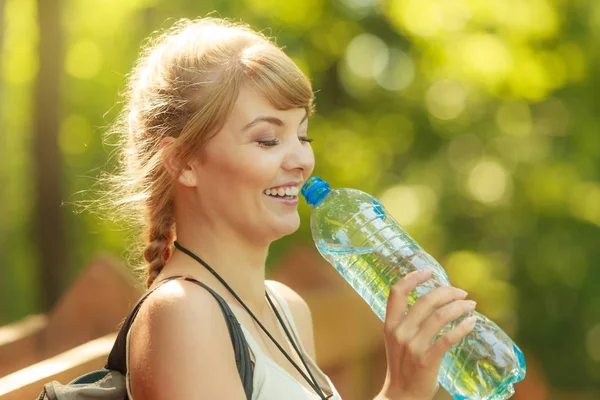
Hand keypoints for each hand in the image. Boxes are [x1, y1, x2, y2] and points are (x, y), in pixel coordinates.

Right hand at [376, 269, 476, 399]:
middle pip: (425, 301)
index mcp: (390, 324)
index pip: (397, 292)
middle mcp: (400, 332)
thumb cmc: (403, 365)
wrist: (401, 395)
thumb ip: (408, 321)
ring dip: (459, 307)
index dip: (412, 278)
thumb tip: (433, 300)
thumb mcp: (397, 339)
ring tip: (471, 305)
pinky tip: (472, 322)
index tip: (429, 271)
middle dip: (447, 292)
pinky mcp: (426, 360)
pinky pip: (448, 338)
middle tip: (462, 293)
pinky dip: (463, 327)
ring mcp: (412, 346)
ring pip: (439, 317)